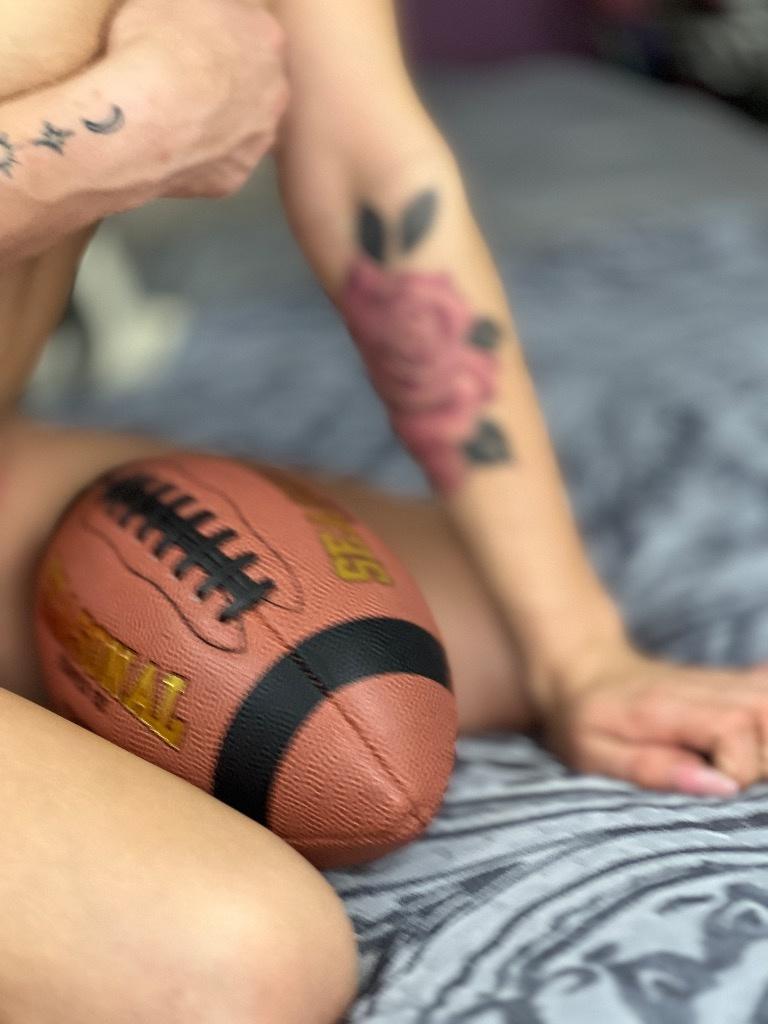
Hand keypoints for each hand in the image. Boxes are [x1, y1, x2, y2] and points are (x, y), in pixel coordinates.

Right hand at [107, 0, 289, 198]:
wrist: (144, 118)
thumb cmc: (155, 46)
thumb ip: (196, 3)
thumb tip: (197, 6)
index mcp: (266, 38)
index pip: (251, 28)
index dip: (221, 33)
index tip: (196, 38)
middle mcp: (275, 92)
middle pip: (257, 82)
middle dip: (230, 81)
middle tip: (189, 79)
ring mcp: (258, 139)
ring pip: (243, 126)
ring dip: (220, 122)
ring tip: (178, 117)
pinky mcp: (236, 176)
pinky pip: (220, 164)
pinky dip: (200, 157)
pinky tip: (174, 147)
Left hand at [544, 644, 767, 795]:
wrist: (581, 670)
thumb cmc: (582, 720)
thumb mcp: (595, 754)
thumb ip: (653, 769)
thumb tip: (722, 788)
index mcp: (667, 707)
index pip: (735, 730)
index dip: (737, 770)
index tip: (713, 787)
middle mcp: (702, 688)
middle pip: (766, 717)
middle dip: (761, 762)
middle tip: (724, 778)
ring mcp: (719, 681)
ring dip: (767, 745)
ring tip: (738, 764)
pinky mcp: (728, 682)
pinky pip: (767, 689)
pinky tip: (757, 737)